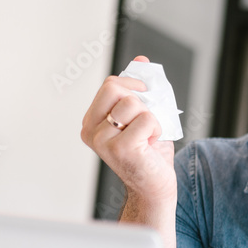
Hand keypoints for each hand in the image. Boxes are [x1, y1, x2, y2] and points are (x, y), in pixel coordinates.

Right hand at [80, 55, 175, 204]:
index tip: (145, 97)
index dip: (134, 84)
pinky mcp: (120, 148)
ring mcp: (103, 140)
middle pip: (114, 87)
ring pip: (132, 103)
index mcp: (91, 121)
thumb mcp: (143, 116)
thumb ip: (139, 90)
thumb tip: (141, 61)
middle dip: (139, 98)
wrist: (155, 186)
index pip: (110, 84)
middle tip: (147, 118)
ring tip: (149, 136)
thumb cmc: (150, 154)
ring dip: (151, 117)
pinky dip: (156, 128)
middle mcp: (91, 131)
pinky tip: (151, 144)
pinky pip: (146, 119)